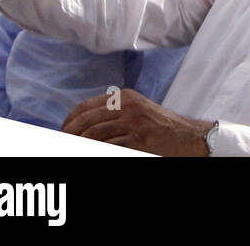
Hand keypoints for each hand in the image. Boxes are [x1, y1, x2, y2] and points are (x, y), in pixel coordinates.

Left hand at [62, 88, 212, 155]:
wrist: (188, 136)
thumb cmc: (160, 126)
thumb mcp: (137, 110)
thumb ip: (114, 112)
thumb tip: (82, 125)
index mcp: (124, 97)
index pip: (85, 107)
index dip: (69, 121)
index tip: (62, 132)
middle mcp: (128, 106)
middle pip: (86, 121)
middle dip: (69, 135)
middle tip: (62, 144)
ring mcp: (133, 123)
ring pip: (93, 135)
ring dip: (79, 145)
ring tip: (73, 151)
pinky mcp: (138, 140)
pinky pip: (108, 147)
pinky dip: (95, 152)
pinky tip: (91, 153)